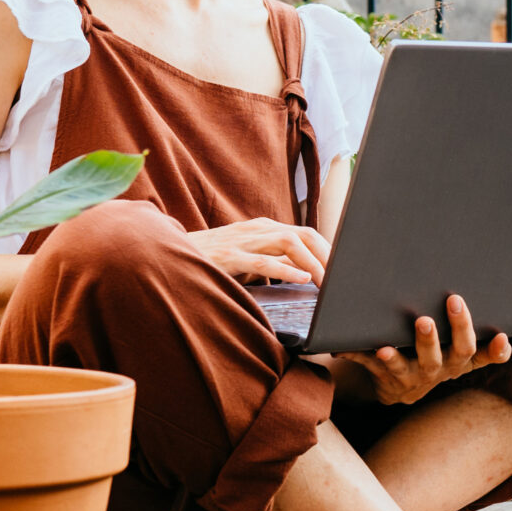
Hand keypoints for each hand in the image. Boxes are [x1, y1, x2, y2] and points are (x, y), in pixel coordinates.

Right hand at [186, 218, 329, 284]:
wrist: (170, 253)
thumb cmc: (212, 260)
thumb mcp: (249, 259)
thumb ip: (274, 263)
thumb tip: (304, 274)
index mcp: (264, 228)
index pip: (305, 234)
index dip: (327, 251)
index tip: (341, 270)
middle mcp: (257, 229)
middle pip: (303, 234)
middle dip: (326, 255)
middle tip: (341, 278)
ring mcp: (242, 240)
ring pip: (288, 243)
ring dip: (312, 263)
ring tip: (325, 281)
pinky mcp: (228, 256)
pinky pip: (263, 260)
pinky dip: (286, 270)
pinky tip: (301, 280)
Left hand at [334, 295, 510, 406]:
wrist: (398, 388)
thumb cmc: (434, 355)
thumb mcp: (457, 350)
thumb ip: (476, 335)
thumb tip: (497, 320)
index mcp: (458, 359)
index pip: (481, 353)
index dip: (495, 349)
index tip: (502, 336)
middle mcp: (439, 368)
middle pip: (452, 353)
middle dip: (454, 328)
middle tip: (453, 302)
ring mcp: (412, 375)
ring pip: (409, 365)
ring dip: (400, 353)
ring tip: (391, 342)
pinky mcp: (384, 376)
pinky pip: (369, 366)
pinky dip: (358, 355)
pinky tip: (345, 347)